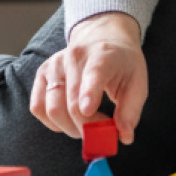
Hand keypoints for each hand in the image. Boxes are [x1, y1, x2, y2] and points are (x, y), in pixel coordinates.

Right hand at [30, 11, 147, 145]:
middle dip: (87, 127)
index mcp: (103, 55)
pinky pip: (38, 108)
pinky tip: (67, 119)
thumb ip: (131, 111)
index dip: (89, 93)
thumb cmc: (122, 64)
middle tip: (101, 132)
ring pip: (52, 109)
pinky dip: (52, 122)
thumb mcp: (138, 82)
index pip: (94, 73)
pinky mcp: (42, 73)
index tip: (88, 110)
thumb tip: (124, 137)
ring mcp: (55, 64)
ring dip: (69, 127)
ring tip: (85, 124)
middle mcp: (75, 56)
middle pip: (72, 103)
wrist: (102, 38)